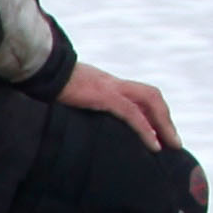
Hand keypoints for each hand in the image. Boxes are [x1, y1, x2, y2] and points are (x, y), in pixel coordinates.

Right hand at [57, 63, 178, 153]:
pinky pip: (132, 114)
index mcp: (106, 83)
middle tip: (174, 141)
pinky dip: (146, 129)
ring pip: (149, 101)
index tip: (160, 131)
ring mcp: (110, 88)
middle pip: (151, 96)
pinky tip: (153, 145)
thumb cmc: (46, 81)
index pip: (138, 94)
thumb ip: (77, 100)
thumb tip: (75, 110)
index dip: (153, 111)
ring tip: (171, 144)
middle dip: (165, 118)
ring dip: (163, 124)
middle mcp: (113, 83)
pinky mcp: (104, 96)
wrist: (39, 68)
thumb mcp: (67, 92)